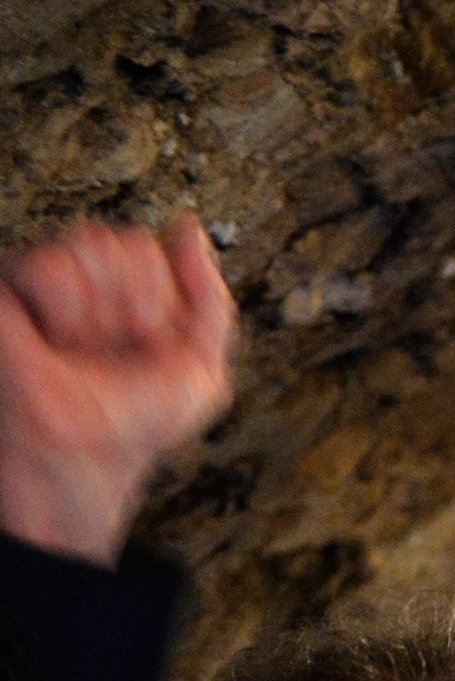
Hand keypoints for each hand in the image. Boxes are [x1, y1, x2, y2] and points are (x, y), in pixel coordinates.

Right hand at [0, 217, 236, 564]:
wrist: (89, 454)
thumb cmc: (136, 420)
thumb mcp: (201, 367)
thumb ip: (209, 298)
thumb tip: (188, 226)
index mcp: (132, 291)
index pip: (154, 249)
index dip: (164, 303)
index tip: (152, 345)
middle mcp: (88, 279)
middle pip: (129, 244)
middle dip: (140, 308)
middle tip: (119, 348)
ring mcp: (45, 280)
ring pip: (92, 245)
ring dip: (104, 313)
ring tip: (84, 345)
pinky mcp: (9, 288)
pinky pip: (49, 267)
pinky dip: (65, 311)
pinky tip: (56, 338)